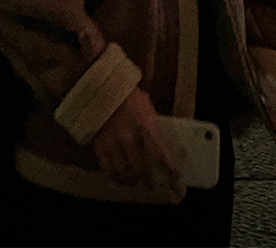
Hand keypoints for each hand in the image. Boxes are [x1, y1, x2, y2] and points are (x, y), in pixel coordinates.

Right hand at [91, 87, 186, 202]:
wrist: (103, 89)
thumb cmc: (129, 97)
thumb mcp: (147, 108)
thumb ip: (154, 127)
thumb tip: (166, 147)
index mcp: (145, 126)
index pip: (160, 155)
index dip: (169, 170)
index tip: (176, 179)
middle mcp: (129, 138)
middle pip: (142, 169)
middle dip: (151, 182)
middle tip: (155, 187)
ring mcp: (112, 144)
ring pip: (124, 173)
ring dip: (133, 181)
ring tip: (137, 183)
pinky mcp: (99, 147)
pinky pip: (107, 170)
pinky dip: (115, 178)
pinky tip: (120, 178)